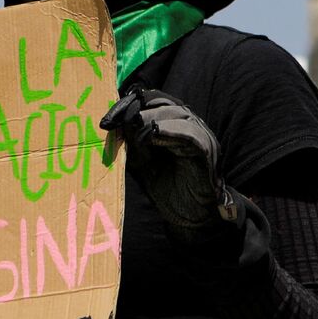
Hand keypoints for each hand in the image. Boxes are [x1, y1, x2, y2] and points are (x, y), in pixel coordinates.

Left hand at [105, 87, 230, 238]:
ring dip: (153, 117)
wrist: (192, 216)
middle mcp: (189, 126)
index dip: (132, 104)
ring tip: (134, 124)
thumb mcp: (141, 164)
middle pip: (165, 103)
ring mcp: (200, 136)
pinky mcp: (206, 150)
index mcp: (174, 126)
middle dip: (140, 107)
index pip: (154, 102)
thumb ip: (132, 145)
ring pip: (178, 114)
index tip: (111, 115)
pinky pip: (189, 135)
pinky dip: (170, 131)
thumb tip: (116, 127)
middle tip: (119, 117)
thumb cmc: (169, 190)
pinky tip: (151, 133)